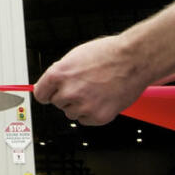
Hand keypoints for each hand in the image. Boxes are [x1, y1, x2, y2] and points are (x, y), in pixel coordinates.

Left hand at [32, 35, 151, 125]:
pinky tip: (102, 99)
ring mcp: (83, 106)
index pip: (40, 94)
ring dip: (80, 105)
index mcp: (58, 74)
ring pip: (71, 113)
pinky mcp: (98, 117)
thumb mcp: (76, 56)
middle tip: (84, 86)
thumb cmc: (109, 54)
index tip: (50, 94)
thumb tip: (50, 84)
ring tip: (95, 90)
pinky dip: (93, 113)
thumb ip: (61, 72)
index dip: (47, 93)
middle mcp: (68, 91)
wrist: (134, 59)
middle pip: (57, 103)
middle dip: (67, 96)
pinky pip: (86, 120)